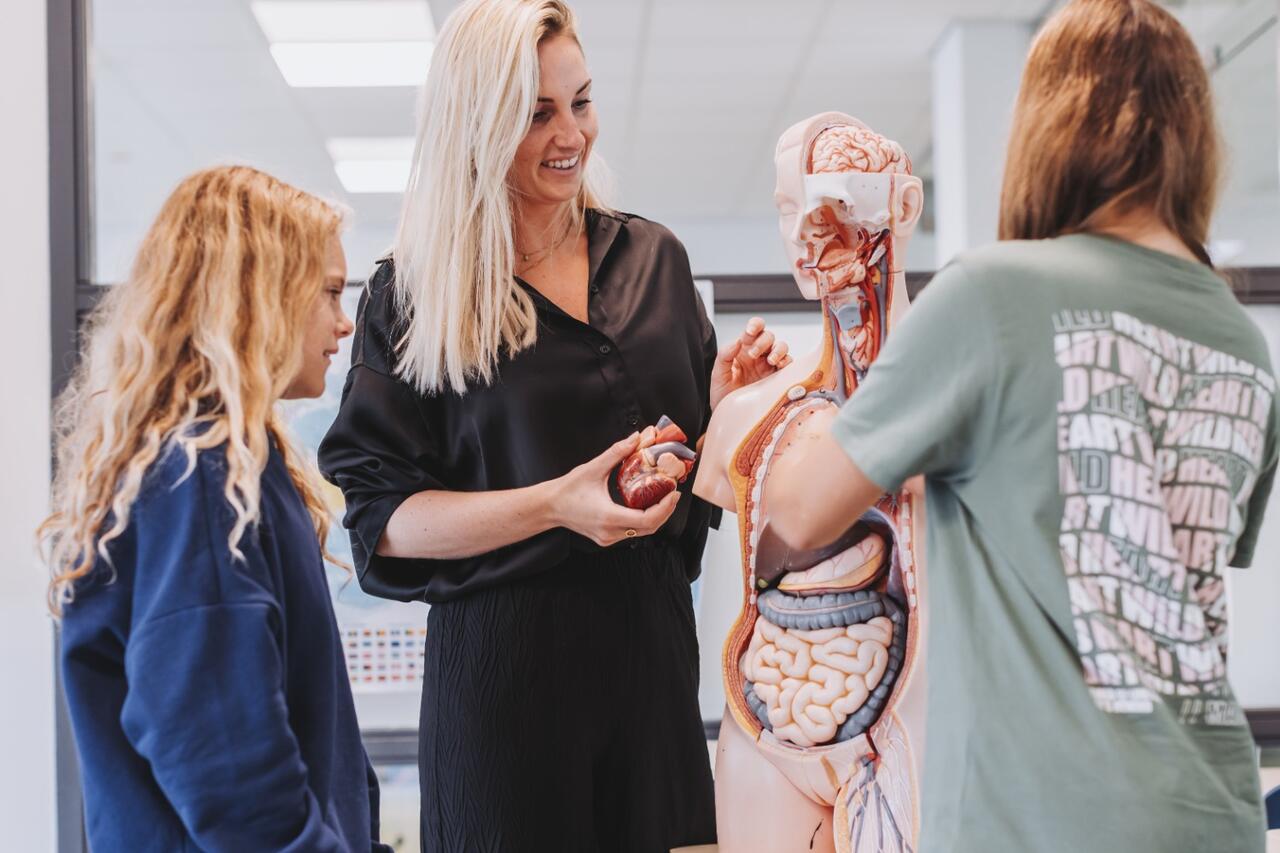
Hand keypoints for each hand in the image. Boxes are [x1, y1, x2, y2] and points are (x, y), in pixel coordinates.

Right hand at [549, 433, 680, 545]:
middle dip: (666, 511)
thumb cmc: (567, 489)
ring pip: (642, 532)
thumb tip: (636, 438)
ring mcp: (608, 538)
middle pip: (650, 528)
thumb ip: (617, 452)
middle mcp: (610, 532)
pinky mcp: (606, 538)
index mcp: (608, 517)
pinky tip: (646, 504)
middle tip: (673, 493)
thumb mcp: (593, 468)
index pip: (648, 520)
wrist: (549, 507)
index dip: (665, 507)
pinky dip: (643, 520)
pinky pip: (632, 532)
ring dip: (656, 516)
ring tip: (663, 497)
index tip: (674, 493)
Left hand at [710, 317, 791, 409]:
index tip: (750, 331)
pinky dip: (788, 363)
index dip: (755, 325)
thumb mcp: (718, 376)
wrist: (730, 420)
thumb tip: (737, 341)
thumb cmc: (723, 398)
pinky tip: (780, 367)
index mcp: (743, 351)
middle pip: (769, 337)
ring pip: (782, 348)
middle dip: (762, 341)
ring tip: (770, 360)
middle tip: (752, 354)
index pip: (753, 330)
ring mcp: (770, 367)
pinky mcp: (780, 379)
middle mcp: (758, 356)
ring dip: (777, 350)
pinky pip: (790, 366)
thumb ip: (724, 356)